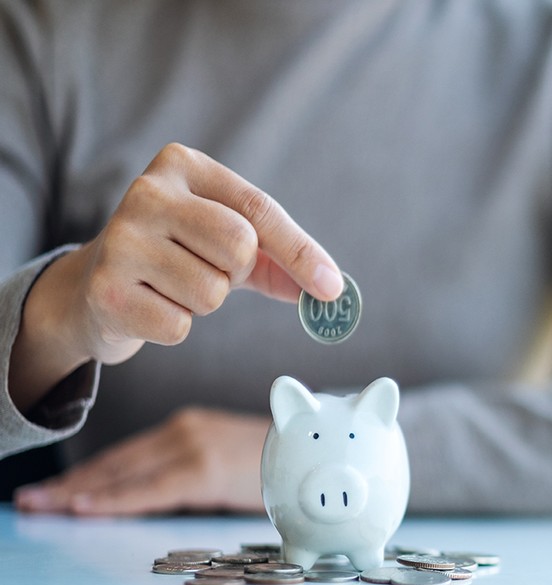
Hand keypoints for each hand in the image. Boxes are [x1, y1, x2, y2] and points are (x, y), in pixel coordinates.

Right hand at [9, 142, 343, 410]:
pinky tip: (150, 306)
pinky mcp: (106, 290)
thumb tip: (329, 289)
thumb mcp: (228, 245)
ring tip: (173, 286)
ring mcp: (120, 239)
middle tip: (210, 269)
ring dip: (204, 302)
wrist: (94, 288)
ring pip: (212, 292)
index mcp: (183, 165)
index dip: (301, 252)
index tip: (332, 288)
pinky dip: (175, 326)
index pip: (259, 210)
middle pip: (239, 245)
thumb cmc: (177, 258)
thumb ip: (280, 261)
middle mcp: (147, 192)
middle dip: (237, 272)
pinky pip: (179, 325)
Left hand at [14, 408, 268, 515]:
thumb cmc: (280, 464)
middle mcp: (182, 430)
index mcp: (186, 428)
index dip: (86, 474)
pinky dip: (113, 499)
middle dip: (70, 485)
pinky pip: (149, 489)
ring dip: (80, 493)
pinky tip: (86, 508)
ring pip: (123, 474)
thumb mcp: (227, 464)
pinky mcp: (203, 468)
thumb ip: (191, 475)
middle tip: (31, 503)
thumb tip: (153, 500)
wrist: (321, 449)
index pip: (125, 456)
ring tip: (45, 507)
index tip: (53, 492)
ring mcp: (191, 446)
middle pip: (115, 462)